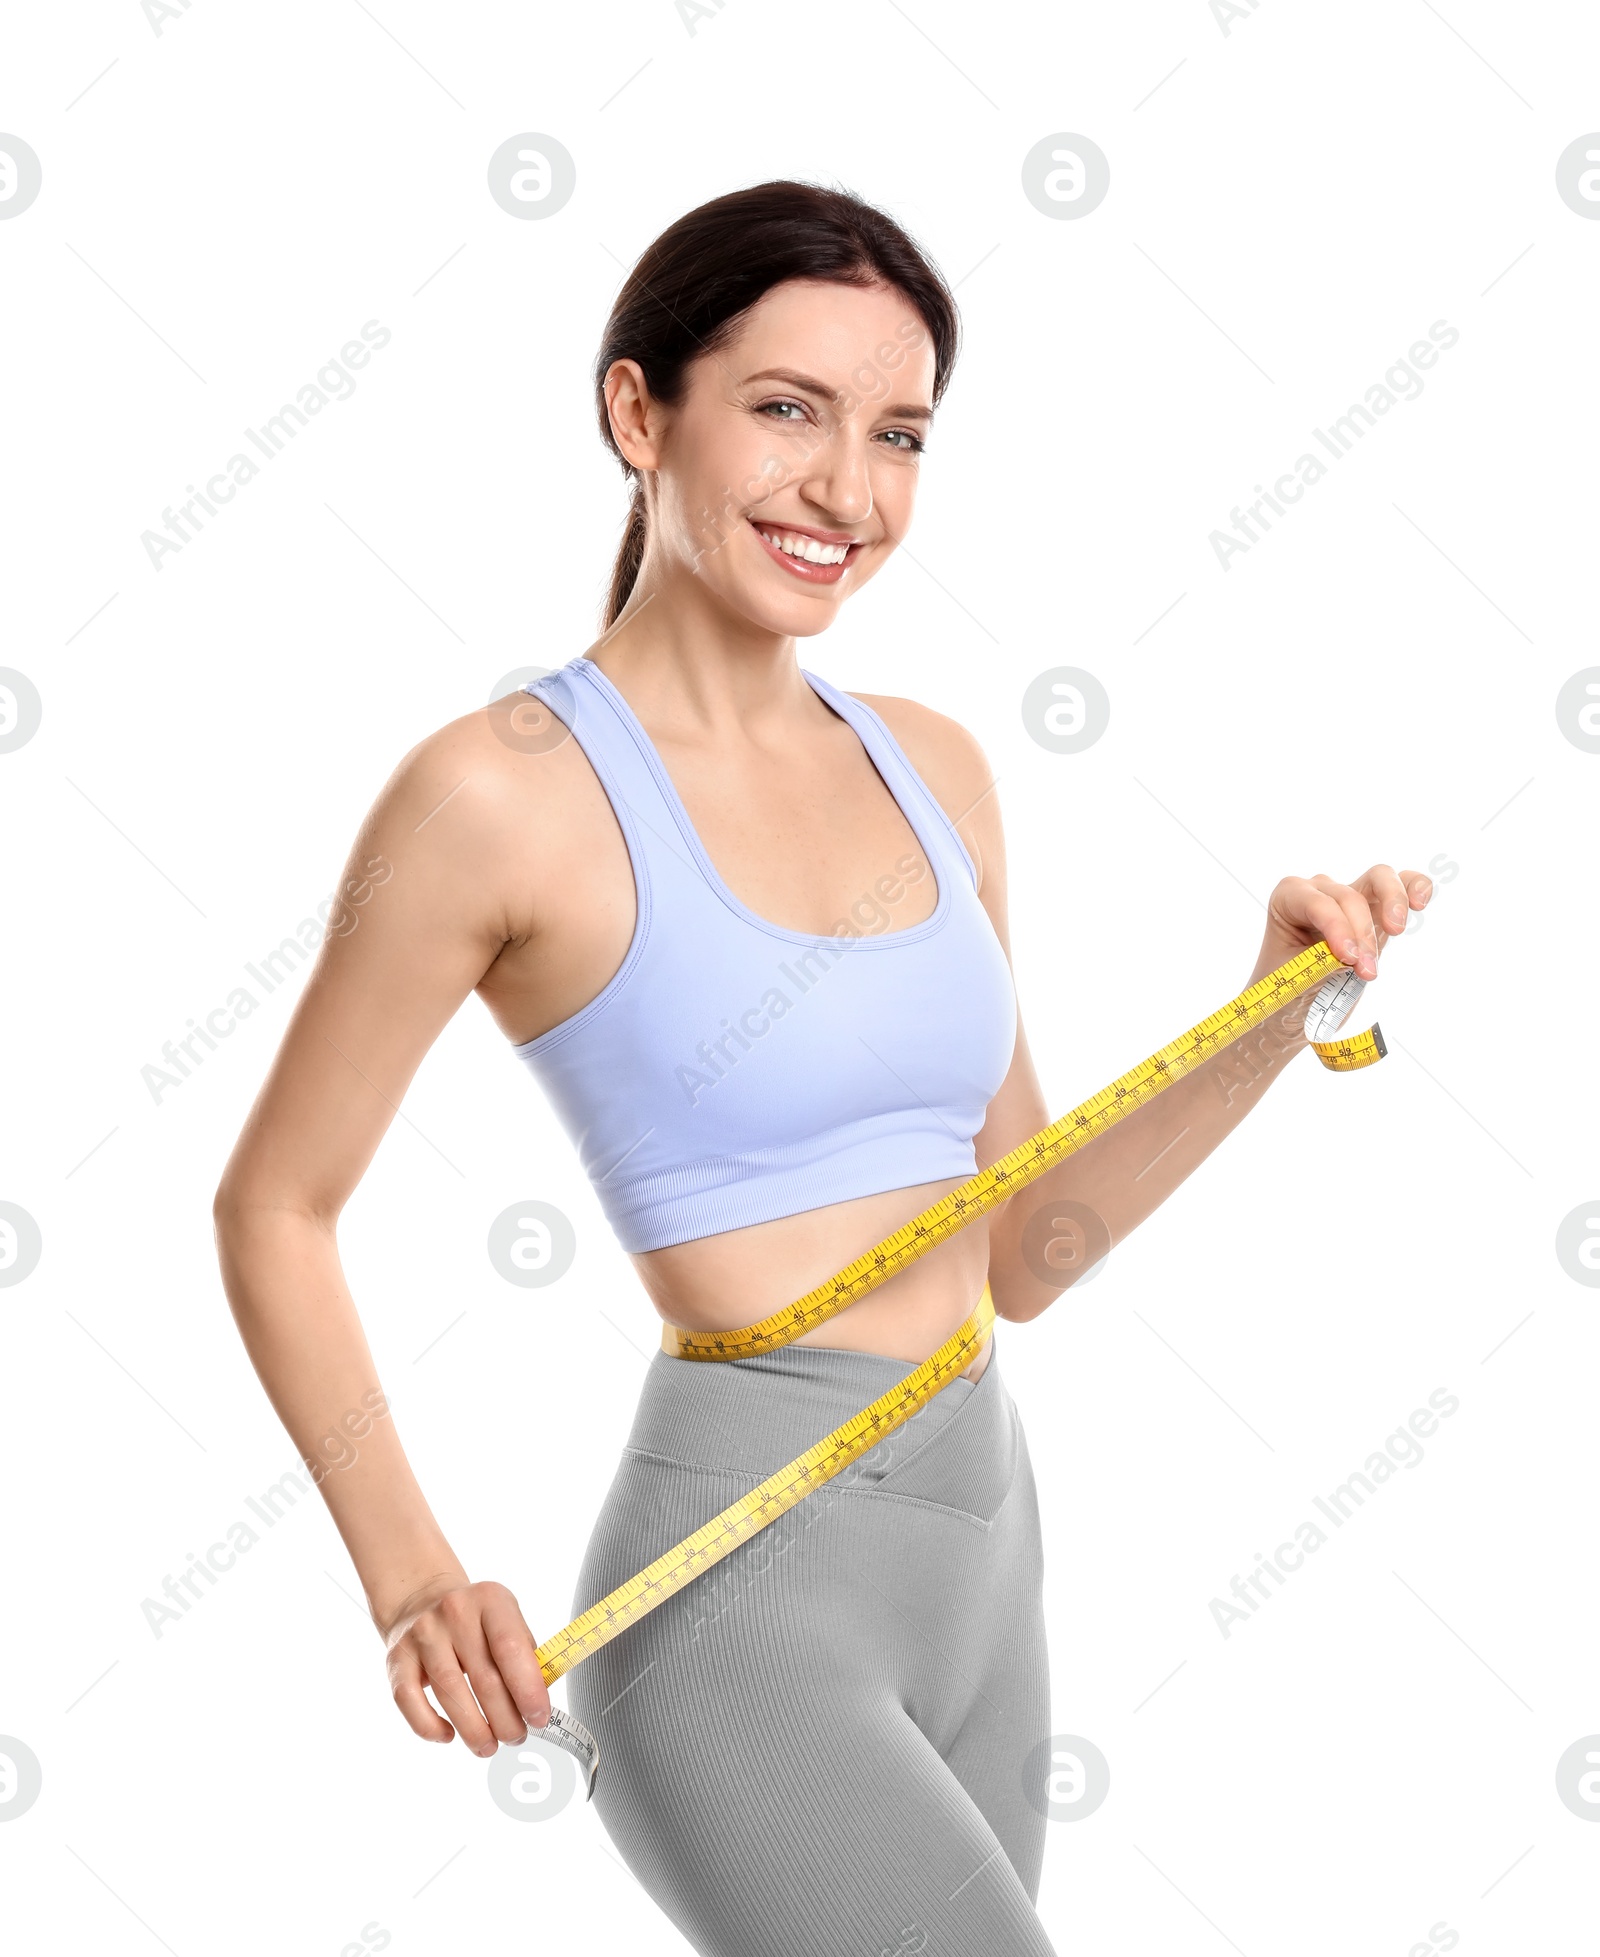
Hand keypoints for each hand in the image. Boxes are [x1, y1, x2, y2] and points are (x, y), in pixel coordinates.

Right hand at [382, 1575, 550, 1755]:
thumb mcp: (505, 1620)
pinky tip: (448, 1736)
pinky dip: (430, 1727)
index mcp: (490, 1600)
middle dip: (505, 1719)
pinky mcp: (396, 1658)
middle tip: (516, 1738)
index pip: (512, 1648)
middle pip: (484, 1677)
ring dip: (474, 1730)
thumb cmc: (475, 1622)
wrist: (422, 1601)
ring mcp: (422, 1634)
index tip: (539, 1719)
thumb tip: (538, 1705)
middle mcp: (455, 1612)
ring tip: (489, 1747)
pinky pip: (410, 1701)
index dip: (529, 1690)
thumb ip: (524, 1656)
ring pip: (450, 1693)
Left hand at [1256, 864, 1432, 983]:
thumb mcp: (1293, 979)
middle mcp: (1319, 889)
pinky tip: (1420, 902)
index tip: (1348, 958)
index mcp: (1288, 898)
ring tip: (1396, 931)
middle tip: (1368, 970)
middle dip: (1361, 933)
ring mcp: (1351, 893)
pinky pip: (1403, 883)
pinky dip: (1414, 887)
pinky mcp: (1377, 908)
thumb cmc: (1288, 987)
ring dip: (1392, 902)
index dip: (1336, 927)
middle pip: (1349, 896)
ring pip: (1379, 877)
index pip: (1316, 902)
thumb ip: (1321, 963)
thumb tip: (1355, 955)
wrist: (1297, 1000)